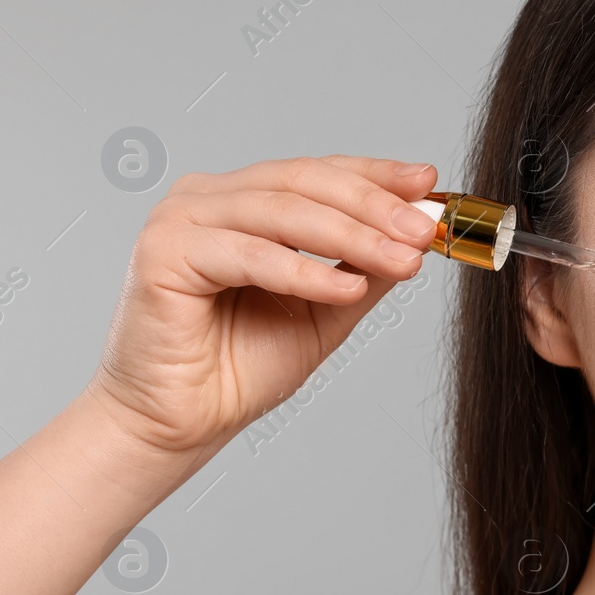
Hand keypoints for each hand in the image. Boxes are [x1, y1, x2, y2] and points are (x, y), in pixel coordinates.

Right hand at [86, 155, 440, 456]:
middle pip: (305, 183)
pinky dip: (305, 271)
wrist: (181, 422)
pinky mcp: (164, 253)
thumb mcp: (327, 310)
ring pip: (283, 213)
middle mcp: (209, 198)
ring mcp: (182, 219)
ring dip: (352, 236)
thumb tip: (418, 233)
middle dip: (374, 206)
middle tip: (423, 229)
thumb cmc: (240, 367)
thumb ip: (366, 268)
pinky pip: (250, 255)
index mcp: (243, 201)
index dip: (376, 175)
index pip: (319, 172)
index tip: (429, 184)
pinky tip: (348, 288)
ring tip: (402, 260)